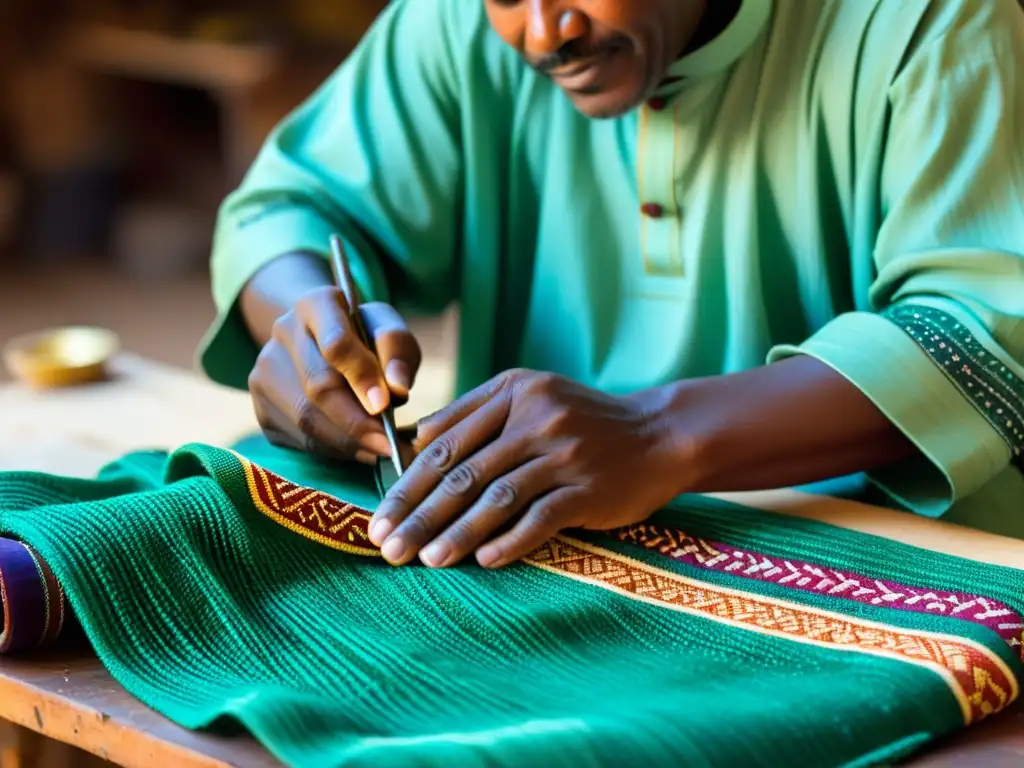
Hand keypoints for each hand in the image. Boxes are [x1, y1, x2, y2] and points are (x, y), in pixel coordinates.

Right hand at [248, 286, 420, 463]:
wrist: (321, 345)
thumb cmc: (366, 339)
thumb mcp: (389, 332)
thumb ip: (397, 352)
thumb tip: (397, 389)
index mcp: (316, 304)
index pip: (335, 343)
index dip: (362, 377)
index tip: (385, 406)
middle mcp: (282, 333)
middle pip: (318, 387)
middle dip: (357, 422)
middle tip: (389, 444)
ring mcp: (264, 371)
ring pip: (305, 419)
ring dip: (347, 442)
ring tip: (378, 449)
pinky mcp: (261, 407)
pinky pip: (298, 438)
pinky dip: (332, 450)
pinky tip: (356, 448)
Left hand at [367, 369, 689, 567]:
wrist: (659, 434)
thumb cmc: (583, 421)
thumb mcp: (530, 396)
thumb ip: (473, 412)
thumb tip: (414, 443)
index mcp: (513, 391)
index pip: (446, 444)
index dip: (408, 485)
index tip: (380, 517)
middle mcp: (536, 418)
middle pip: (463, 473)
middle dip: (420, 515)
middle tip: (388, 548)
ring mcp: (564, 453)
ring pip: (495, 498)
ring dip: (456, 534)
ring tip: (424, 561)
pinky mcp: (590, 488)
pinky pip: (540, 519)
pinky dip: (509, 542)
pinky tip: (482, 562)